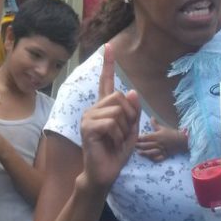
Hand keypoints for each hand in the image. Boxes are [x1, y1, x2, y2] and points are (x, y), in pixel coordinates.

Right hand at [80, 44, 140, 189]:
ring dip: (124, 129)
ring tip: (116, 140)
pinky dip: (118, 135)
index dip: (108, 64)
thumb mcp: (132, 130)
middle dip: (129, 116)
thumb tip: (131, 91)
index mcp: (104, 108)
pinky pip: (111, 122)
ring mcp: (88, 117)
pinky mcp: (87, 127)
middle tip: (124, 133)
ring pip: (117, 110)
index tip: (109, 46)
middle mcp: (94, 109)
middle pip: (119, 96)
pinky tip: (111, 144)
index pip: (106, 81)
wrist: (105, 174)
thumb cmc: (116, 153)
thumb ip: (133, 111)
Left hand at [135, 119, 188, 161]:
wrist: (181, 140)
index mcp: (156, 136)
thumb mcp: (162, 127)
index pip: (145, 138)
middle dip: (139, 146)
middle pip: (146, 145)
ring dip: (144, 153)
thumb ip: (155, 124)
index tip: (133, 138)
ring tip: (138, 153)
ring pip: (150, 153)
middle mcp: (157, 144)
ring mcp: (161, 150)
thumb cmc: (171, 133)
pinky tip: (149, 158)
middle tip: (133, 146)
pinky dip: (153, 159)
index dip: (138, 139)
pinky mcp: (165, 155)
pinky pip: (158, 158)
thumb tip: (151, 117)